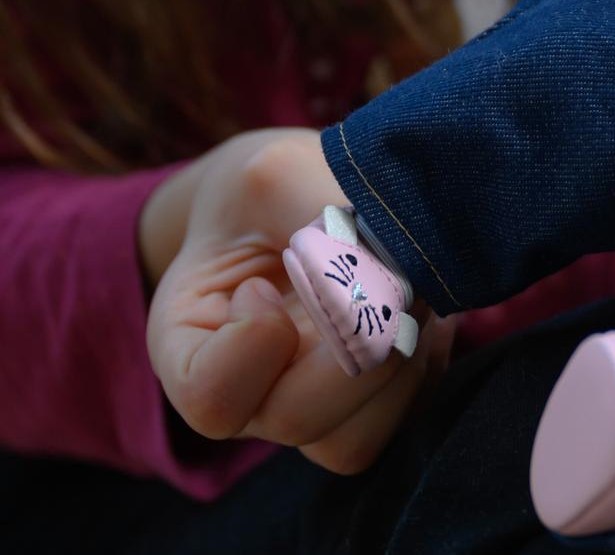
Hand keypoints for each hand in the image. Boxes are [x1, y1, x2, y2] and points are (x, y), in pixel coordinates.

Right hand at [143, 128, 454, 473]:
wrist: (297, 203)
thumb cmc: (265, 193)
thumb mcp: (270, 177)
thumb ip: (310, 210)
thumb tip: (387, 251)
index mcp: (188, 347)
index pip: (210, 397)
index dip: (254, 341)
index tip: (268, 280)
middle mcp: (248, 395)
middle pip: (295, 419)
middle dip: (349, 346)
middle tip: (380, 273)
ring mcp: (313, 406)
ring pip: (356, 437)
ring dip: (395, 361)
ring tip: (408, 284)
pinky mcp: (375, 401)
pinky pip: (408, 408)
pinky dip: (425, 355)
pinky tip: (423, 298)